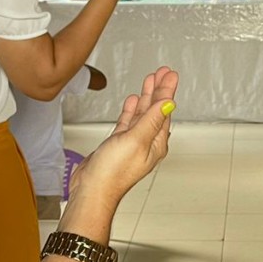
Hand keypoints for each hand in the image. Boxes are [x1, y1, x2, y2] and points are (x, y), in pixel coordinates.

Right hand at [68, 67, 177, 209]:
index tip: (170, 74)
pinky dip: (131, 110)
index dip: (167, 90)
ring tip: (150, 80)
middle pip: (156, 109)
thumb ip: (152, 119)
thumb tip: (170, 102)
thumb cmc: (113, 172)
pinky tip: (132, 100)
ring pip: (142, 114)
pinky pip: (129, 122)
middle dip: (159, 89)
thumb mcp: (136, 140)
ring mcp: (133, 143)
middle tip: (163, 72)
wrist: (92, 189)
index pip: (164, 110)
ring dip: (146, 96)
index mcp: (156, 143)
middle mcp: (147, 143)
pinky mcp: (118, 144)